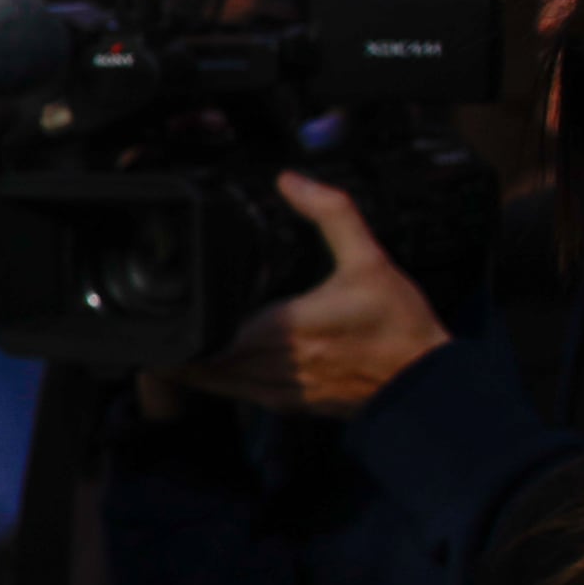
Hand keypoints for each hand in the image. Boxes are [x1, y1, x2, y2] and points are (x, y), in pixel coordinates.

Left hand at [165, 174, 450, 416]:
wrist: (428, 379)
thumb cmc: (399, 324)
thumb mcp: (370, 259)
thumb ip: (332, 214)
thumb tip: (292, 180)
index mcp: (288, 329)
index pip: (215, 338)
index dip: (182, 334)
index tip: (162, 318)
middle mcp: (279, 365)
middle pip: (207, 365)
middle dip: (179, 350)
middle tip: (156, 329)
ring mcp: (285, 390)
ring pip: (221, 386)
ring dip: (195, 371)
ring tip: (172, 349)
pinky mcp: (294, 404)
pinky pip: (244, 397)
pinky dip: (223, 384)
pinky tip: (215, 366)